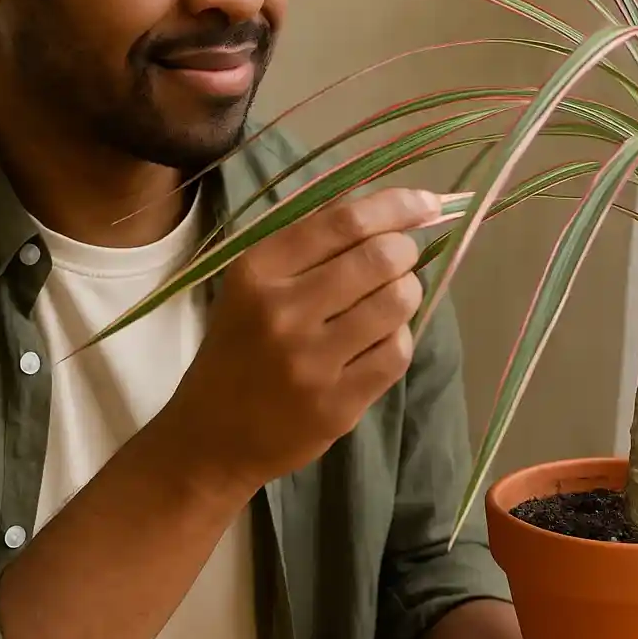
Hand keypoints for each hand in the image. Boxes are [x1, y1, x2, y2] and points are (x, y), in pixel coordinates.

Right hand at [167, 186, 439, 490]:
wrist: (211, 436)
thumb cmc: (239, 347)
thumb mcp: (254, 285)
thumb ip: (309, 244)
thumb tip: (386, 208)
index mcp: (258, 272)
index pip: (343, 222)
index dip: (396, 206)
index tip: (427, 201)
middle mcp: (282, 312)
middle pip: (380, 257)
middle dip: (404, 251)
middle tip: (400, 259)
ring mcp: (311, 362)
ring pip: (397, 302)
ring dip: (407, 292)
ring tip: (392, 297)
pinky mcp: (336, 404)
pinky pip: (397, 352)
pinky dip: (400, 337)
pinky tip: (382, 338)